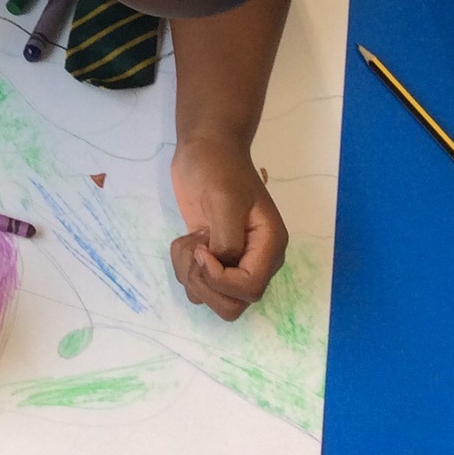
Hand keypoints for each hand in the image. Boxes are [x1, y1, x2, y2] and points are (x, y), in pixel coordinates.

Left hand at [168, 136, 286, 320]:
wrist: (205, 148)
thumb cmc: (217, 167)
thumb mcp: (224, 199)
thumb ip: (227, 239)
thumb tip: (221, 264)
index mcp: (269, 247)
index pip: (250, 289)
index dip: (220, 279)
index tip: (202, 247)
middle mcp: (256, 261)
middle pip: (232, 305)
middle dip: (204, 284)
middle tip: (194, 249)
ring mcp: (234, 262)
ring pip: (211, 299)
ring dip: (190, 275)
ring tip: (190, 241)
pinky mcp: (212, 258)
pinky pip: (197, 284)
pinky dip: (184, 268)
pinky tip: (187, 240)